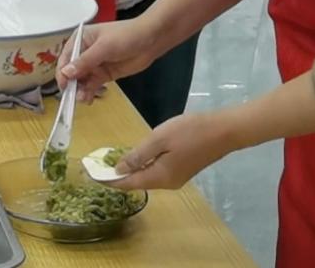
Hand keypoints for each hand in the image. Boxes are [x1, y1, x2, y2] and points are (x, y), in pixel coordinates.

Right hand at [58, 18, 161, 102]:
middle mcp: (84, 52)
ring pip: (82, 79)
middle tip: (74, 96)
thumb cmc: (126, 37)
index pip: (66, 57)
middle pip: (72, 70)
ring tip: (84, 99)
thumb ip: (85, 61)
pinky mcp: (104, 74)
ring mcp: (95, 64)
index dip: (63, 72)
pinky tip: (88, 99)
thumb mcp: (104, 47)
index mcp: (80, 39)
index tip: (63, 86)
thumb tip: (65, 73)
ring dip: (80, 90)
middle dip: (72, 83)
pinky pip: (92, 84)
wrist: (152, 40)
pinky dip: (89, 92)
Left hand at [108, 112, 238, 190]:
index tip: (91, 174)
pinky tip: (133, 157)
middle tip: (97, 164)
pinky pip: (155, 172)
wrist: (223, 131)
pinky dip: (141, 166)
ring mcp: (176, 178)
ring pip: (146, 178)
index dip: (109, 180)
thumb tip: (118, 170)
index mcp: (160, 177)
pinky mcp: (182, 170)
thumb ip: (138, 155)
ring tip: (109, 160)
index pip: (128, 184)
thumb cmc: (189, 131)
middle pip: (137, 183)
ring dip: (129, 171)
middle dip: (116, 176)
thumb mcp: (159, 139)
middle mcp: (168, 183)